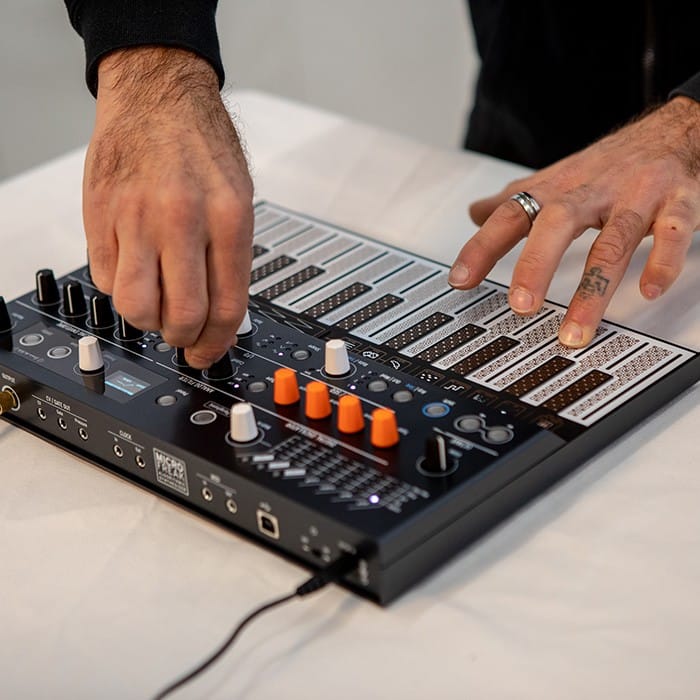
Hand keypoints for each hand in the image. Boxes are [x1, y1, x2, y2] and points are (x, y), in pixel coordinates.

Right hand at [83, 46, 253, 367]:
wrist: (156, 92)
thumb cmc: (201, 143)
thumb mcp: (239, 197)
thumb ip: (232, 257)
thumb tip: (222, 314)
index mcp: (229, 217)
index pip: (227, 306)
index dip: (218, 343)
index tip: (209, 354)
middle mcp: (182, 219)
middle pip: (182, 316)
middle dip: (185, 340)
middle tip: (184, 337)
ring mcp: (136, 218)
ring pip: (137, 307)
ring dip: (150, 321)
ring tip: (158, 308)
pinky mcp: (99, 216)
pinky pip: (106, 279)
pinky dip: (122, 289)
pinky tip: (136, 272)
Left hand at [449, 96, 699, 346]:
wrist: (674, 130)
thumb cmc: (609, 164)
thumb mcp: (557, 179)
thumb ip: (516, 200)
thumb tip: (474, 214)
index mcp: (559, 190)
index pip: (512, 214)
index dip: (483, 246)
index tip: (460, 280)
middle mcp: (592, 192)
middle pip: (558, 223)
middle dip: (537, 264)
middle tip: (521, 306)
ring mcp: (636, 197)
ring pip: (614, 242)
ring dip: (593, 290)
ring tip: (575, 329)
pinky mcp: (678, 204)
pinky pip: (673, 233)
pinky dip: (663, 261)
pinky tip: (648, 290)